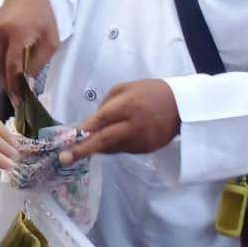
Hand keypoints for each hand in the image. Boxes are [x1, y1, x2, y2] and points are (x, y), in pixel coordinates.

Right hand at [0, 0, 58, 104]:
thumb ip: (38, 62)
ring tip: (15, 86)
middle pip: (2, 67)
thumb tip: (27, 84)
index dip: (15, 87)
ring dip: (4, 76)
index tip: (19, 102)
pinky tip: (9, 68)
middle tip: (17, 101)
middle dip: (10, 85)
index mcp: (17, 32)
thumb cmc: (43, 17)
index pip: (13, 66)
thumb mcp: (50, 40)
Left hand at [60, 79, 179, 164]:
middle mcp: (134, 126)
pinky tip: (112, 138)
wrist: (183, 106)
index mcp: (128, 106)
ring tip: (86, 145)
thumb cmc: (150, 92)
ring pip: (112, 148)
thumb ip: (107, 104)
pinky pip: (123, 150)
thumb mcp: (126, 88)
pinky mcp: (146, 150)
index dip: (83, 130)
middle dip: (83, 150)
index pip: (101, 120)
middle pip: (104, 140)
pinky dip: (113, 146)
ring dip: (97, 147)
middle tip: (64, 158)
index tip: (67, 138)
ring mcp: (141, 140)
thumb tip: (91, 122)